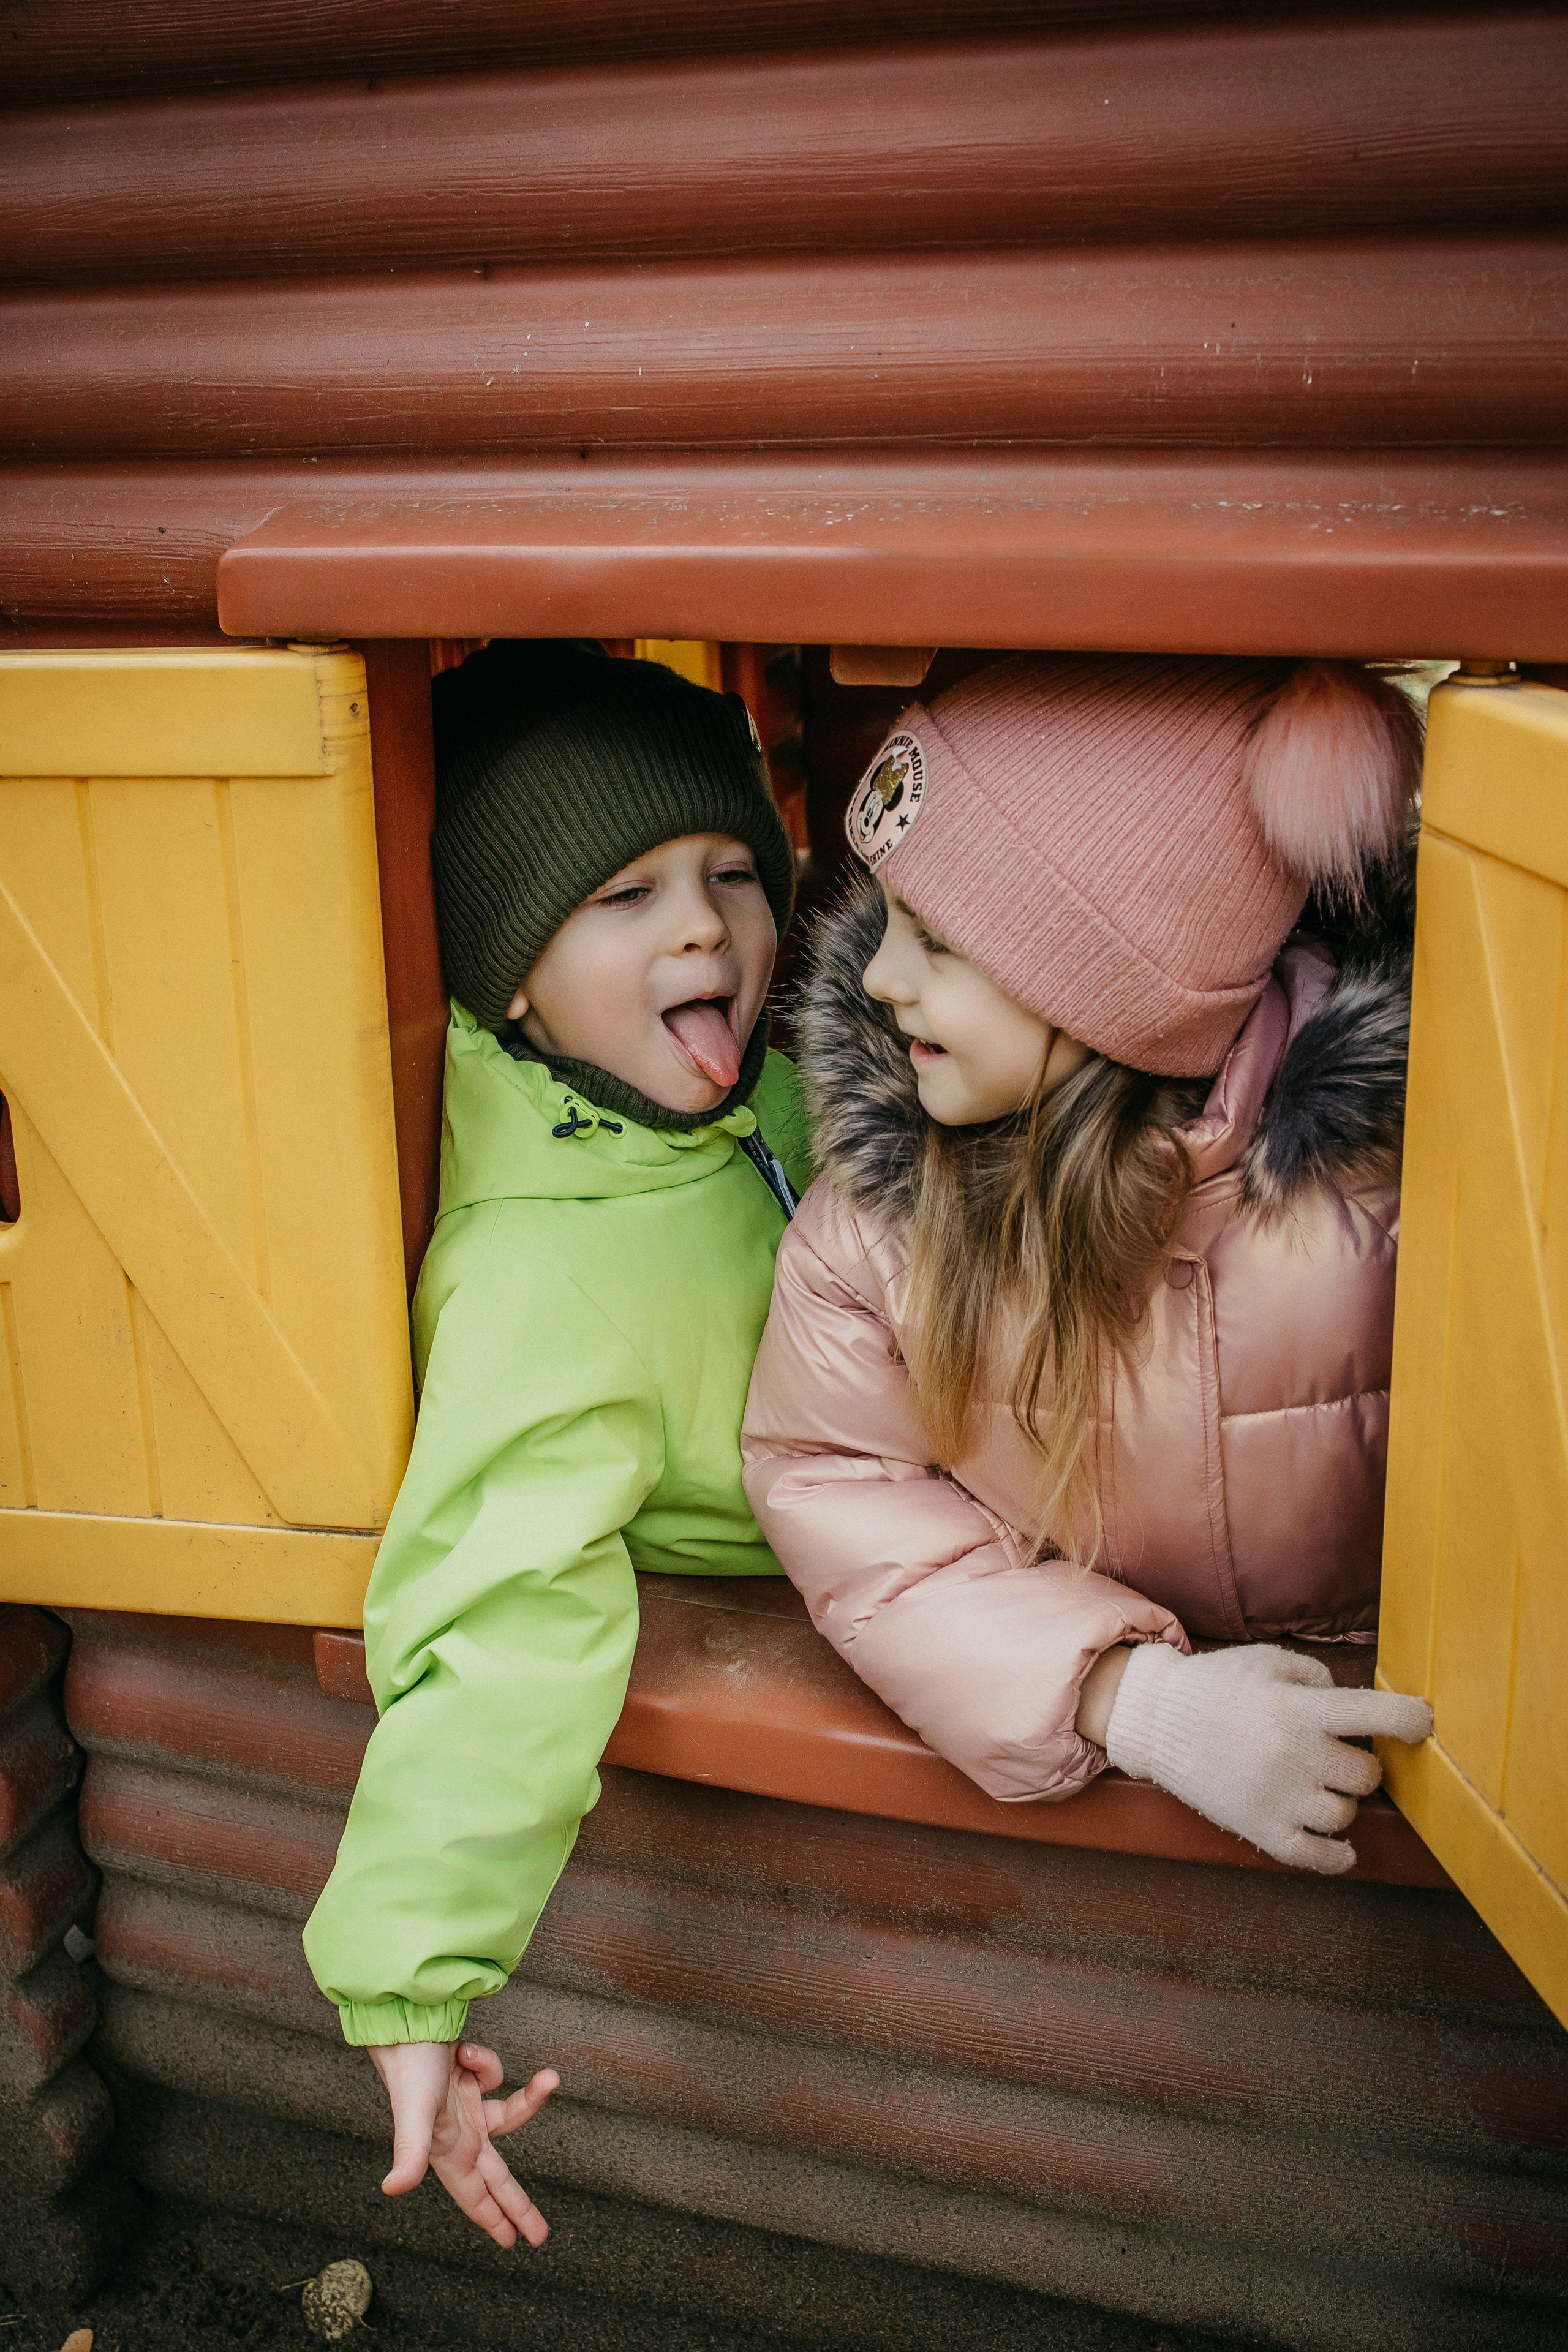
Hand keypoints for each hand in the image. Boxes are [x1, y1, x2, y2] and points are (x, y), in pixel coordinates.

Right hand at [368, 2039, 558, 2246]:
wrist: (408, 2020)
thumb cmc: (409, 2067)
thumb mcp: (413, 2113)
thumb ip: (410, 2153)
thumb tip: (394, 2190)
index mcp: (447, 2151)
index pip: (475, 2196)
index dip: (493, 2220)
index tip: (513, 2244)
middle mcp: (459, 2135)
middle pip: (497, 2177)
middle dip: (517, 2205)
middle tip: (540, 2235)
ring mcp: (466, 2107)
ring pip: (510, 2115)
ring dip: (532, 2098)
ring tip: (548, 2079)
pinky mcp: (470, 2078)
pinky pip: (495, 2076)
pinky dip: (486, 2063)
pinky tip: (465, 2053)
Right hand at [1104, 1640, 1432, 1873]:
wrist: (1156, 1720)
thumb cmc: (1218, 1686)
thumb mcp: (1269, 1661)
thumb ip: (1320, 1679)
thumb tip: (1359, 1709)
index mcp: (1301, 1709)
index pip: (1381, 1716)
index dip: (1413, 1719)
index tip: (1423, 1723)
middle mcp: (1296, 1755)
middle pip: (1369, 1775)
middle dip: (1358, 1763)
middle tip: (1334, 1753)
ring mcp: (1280, 1799)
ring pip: (1346, 1813)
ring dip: (1339, 1800)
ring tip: (1312, 1784)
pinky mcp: (1263, 1831)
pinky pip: (1321, 1857)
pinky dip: (1338, 1854)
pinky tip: (1341, 1846)